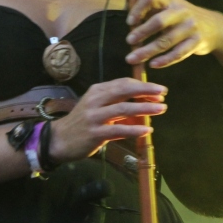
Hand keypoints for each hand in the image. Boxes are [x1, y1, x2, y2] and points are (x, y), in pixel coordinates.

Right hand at [49, 77, 166, 163]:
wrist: (59, 139)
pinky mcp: (95, 133)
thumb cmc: (82, 122)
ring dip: (144, 108)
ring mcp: (95, 117)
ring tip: (161, 109)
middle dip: (146, 91)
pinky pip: (119, 130)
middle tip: (163, 94)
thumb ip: (115, 102)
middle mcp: (95, 100)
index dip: (142, 85)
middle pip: (124, 91)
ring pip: (123, 109)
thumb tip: (142, 102)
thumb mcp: (96, 106)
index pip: (123, 83)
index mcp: (97, 90)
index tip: (158, 89)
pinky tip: (147, 130)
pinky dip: (135, 129)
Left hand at [125, 0, 222, 68]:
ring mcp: (190, 27)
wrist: (215, 28)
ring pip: (166, 41)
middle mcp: (181, 11)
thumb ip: (152, 11)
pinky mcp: (197, 42)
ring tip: (133, 58)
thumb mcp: (170, 7)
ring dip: (148, 51)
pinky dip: (164, 60)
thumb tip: (130, 21)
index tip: (130, 22)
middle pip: (159, 21)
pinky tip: (153, 64)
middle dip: (142, 32)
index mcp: (170, 0)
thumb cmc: (183, 17)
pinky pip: (178, 53)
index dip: (138, 8)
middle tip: (129, 41)